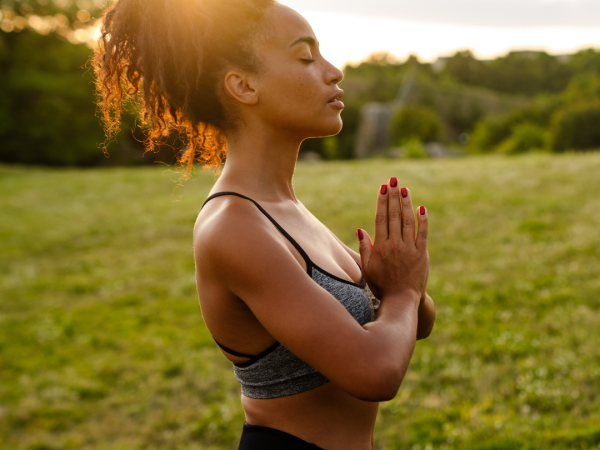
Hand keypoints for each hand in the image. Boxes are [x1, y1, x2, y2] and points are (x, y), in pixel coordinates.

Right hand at [356, 177, 428, 303]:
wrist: (402, 300)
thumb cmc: (381, 285)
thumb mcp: (367, 268)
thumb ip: (365, 248)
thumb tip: (361, 229)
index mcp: (380, 247)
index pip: (381, 218)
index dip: (382, 201)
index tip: (383, 187)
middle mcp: (394, 245)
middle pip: (394, 215)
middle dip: (393, 196)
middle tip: (393, 180)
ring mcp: (409, 249)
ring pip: (408, 221)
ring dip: (406, 203)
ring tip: (405, 189)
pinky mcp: (422, 254)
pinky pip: (422, 234)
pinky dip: (422, 220)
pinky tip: (421, 208)